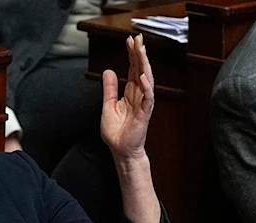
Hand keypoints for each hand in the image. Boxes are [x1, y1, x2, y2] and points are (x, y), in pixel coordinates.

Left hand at [101, 34, 153, 160]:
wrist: (120, 150)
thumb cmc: (116, 132)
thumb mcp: (107, 105)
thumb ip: (109, 88)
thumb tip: (109, 71)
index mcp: (130, 93)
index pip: (133, 70)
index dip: (132, 55)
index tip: (129, 41)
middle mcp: (138, 96)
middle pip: (141, 70)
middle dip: (139, 54)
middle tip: (137, 39)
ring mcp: (143, 104)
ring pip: (147, 80)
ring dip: (144, 65)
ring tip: (141, 51)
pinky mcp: (144, 114)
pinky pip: (148, 98)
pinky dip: (146, 87)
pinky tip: (143, 76)